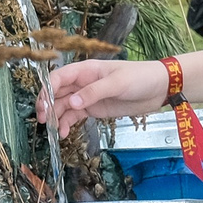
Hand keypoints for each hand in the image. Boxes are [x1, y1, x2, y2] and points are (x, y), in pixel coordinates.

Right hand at [39, 58, 169, 137]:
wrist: (159, 88)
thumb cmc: (140, 77)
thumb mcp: (117, 83)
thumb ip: (93, 92)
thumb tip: (71, 103)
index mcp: (86, 70)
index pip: (59, 77)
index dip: (47, 90)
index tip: (44, 105)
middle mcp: (82, 82)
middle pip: (57, 92)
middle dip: (47, 105)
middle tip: (43, 120)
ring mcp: (87, 96)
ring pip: (64, 106)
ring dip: (56, 117)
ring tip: (54, 131)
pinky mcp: (94, 109)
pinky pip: (75, 116)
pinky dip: (67, 123)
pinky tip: (64, 133)